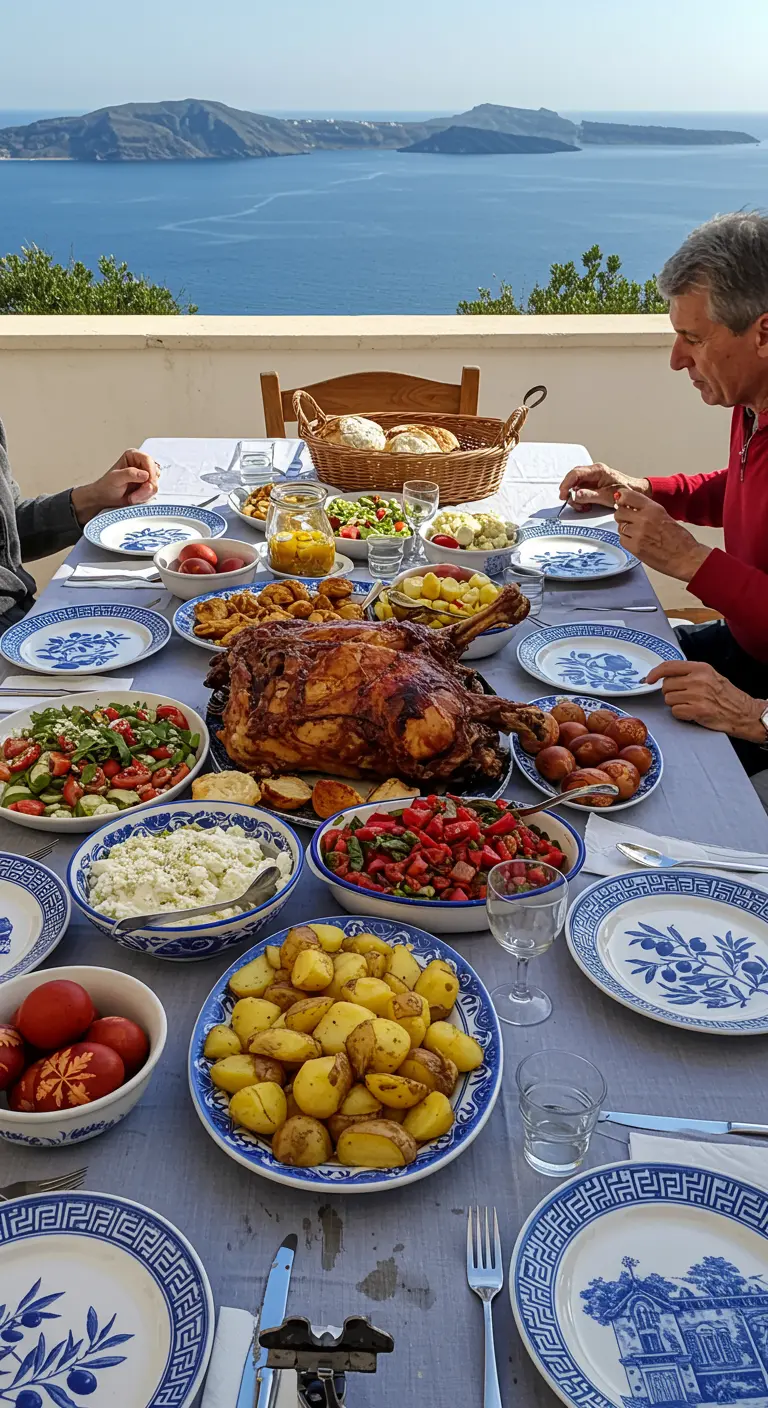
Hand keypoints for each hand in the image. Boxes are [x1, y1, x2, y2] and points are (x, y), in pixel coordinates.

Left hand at [71, 449, 159, 524]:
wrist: (105, 498)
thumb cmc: (106, 487)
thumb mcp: (115, 478)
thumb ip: (129, 474)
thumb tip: (145, 474)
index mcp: (133, 456)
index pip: (148, 460)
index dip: (150, 472)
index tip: (148, 484)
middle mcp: (141, 464)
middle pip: (155, 472)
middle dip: (147, 486)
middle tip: (136, 495)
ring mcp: (146, 475)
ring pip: (156, 483)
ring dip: (146, 493)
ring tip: (133, 497)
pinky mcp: (147, 486)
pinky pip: (154, 492)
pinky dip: (146, 497)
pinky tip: (135, 498)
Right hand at [559, 462, 649, 509]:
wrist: (637, 492)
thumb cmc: (627, 491)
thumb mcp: (607, 496)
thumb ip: (590, 496)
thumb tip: (575, 495)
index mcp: (597, 470)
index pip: (575, 473)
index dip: (566, 484)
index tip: (563, 494)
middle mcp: (594, 472)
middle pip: (573, 479)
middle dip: (569, 491)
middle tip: (570, 502)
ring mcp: (593, 478)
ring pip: (576, 485)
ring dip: (575, 497)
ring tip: (582, 506)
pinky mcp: (594, 485)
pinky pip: (581, 490)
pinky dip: (581, 498)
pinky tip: (586, 505)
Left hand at [613, 488, 709, 581]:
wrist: (685, 557)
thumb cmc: (679, 539)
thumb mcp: (664, 516)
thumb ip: (647, 510)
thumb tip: (630, 507)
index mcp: (653, 509)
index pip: (627, 496)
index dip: (621, 498)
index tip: (620, 500)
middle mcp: (643, 519)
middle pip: (619, 512)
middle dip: (622, 516)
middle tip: (629, 520)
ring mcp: (637, 534)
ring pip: (620, 527)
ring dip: (626, 529)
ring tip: (638, 534)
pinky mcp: (634, 547)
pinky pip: (622, 540)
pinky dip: (627, 540)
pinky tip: (637, 542)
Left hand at [646, 659, 767, 741]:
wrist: (742, 712)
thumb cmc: (725, 695)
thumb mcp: (710, 675)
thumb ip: (689, 673)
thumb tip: (664, 675)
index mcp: (700, 668)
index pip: (669, 666)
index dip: (655, 673)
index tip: (648, 679)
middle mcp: (698, 679)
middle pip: (666, 685)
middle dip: (671, 692)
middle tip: (685, 697)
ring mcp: (697, 695)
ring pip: (669, 699)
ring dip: (676, 704)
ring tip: (691, 704)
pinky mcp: (697, 710)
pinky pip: (675, 712)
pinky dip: (681, 714)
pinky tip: (692, 712)